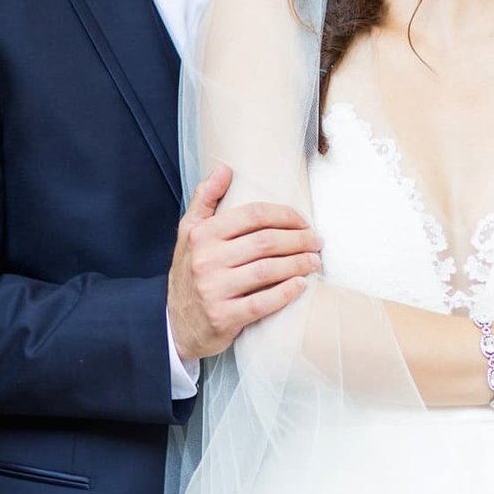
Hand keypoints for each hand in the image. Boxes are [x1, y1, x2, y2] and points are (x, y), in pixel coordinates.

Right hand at [167, 164, 321, 362]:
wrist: (176, 324)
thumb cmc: (190, 271)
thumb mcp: (189, 232)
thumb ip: (205, 199)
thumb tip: (224, 169)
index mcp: (202, 234)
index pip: (252, 215)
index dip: (284, 215)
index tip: (303, 221)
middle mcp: (206, 260)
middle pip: (265, 242)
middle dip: (298, 239)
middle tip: (317, 241)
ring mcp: (214, 290)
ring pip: (267, 270)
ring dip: (298, 264)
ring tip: (315, 261)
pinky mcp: (223, 318)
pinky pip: (262, 303)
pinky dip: (286, 292)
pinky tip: (301, 285)